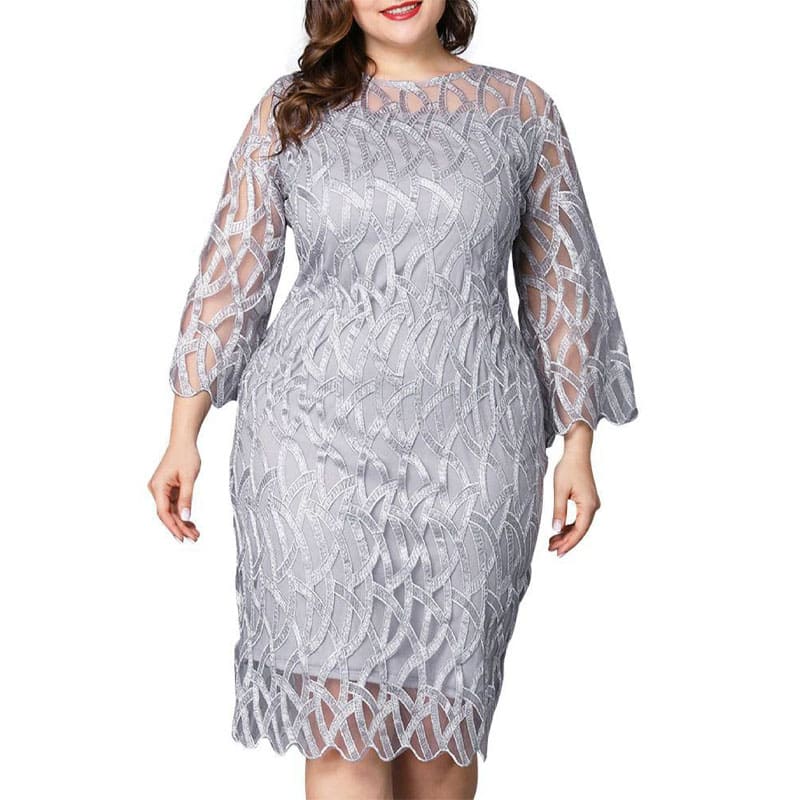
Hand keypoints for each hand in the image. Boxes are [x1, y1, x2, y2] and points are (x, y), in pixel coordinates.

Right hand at [147, 441, 201, 542]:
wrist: (183, 442)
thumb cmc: (186, 456)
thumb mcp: (189, 478)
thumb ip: (187, 498)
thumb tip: (185, 517)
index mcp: (158, 487)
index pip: (163, 513)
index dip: (173, 527)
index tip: (182, 537)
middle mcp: (156, 490)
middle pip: (167, 514)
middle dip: (180, 527)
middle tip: (194, 538)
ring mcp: (161, 490)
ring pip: (171, 511)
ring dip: (182, 522)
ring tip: (195, 533)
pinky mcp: (167, 489)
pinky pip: (173, 505)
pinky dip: (182, 513)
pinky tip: (191, 522)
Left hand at [548, 429, 600, 557]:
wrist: (577, 452)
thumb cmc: (568, 469)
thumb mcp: (559, 490)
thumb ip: (558, 511)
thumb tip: (556, 530)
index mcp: (588, 505)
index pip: (579, 531)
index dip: (568, 543)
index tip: (557, 553)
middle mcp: (593, 506)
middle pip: (580, 530)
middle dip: (566, 541)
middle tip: (551, 550)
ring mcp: (591, 504)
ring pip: (580, 525)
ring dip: (567, 534)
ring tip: (552, 543)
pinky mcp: (587, 500)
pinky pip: (580, 518)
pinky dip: (569, 525)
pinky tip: (559, 531)